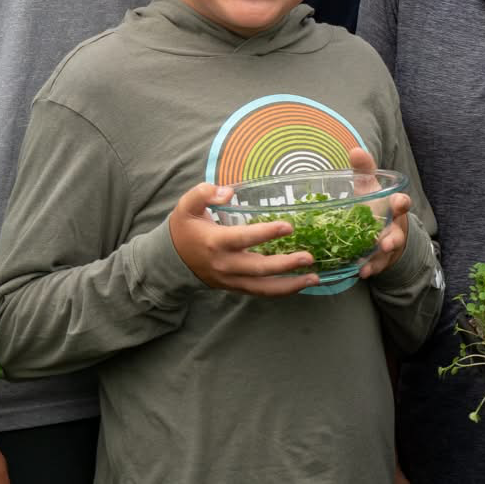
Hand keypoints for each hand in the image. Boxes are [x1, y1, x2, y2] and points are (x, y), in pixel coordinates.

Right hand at [169, 180, 320, 295]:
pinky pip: (260, 293)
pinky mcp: (235, 287)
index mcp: (215, 242)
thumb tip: (228, 192)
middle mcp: (225, 265)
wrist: (170, 262)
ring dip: (290, 285)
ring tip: (314, 278)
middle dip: (285, 265)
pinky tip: (300, 284)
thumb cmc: (184, 229)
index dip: (266, 233)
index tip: (288, 227)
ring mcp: (231, 280)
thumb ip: (204, 194)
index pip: (244, 239)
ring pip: (263, 288)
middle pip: (259, 268)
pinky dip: (281, 291)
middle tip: (309, 257)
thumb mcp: (186, 206)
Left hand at [348, 146, 413, 280]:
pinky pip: (376, 266)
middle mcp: (394, 227)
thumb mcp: (369, 187)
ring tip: (369, 263)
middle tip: (385, 242)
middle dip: (392, 238)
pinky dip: (369, 269)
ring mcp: (388, 246)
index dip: (401, 203)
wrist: (381, 232)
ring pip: (386, 253)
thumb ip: (364, 170)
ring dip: (380, 258)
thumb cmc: (374, 206)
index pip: (402, 203)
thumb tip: (355, 149)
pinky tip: (361, 272)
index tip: (400, 202)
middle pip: (396, 233)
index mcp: (394, 207)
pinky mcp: (380, 260)